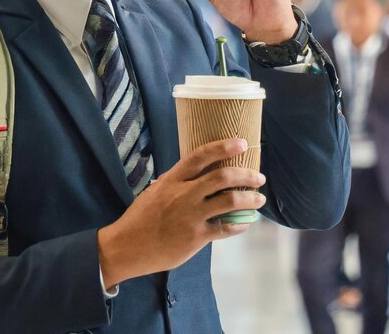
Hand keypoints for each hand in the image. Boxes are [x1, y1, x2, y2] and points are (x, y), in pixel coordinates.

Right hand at [97, 138, 265, 287]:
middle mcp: (184, 194)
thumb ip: (177, 182)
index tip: (242, 143)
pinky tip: (244, 223)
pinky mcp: (196, 237)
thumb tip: (199, 174)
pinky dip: (239, 225)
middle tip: (259, 177)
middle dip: (246, 175)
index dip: (223, 147)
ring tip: (259, 199)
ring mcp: (191, 215)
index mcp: (173, 179)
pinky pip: (225, 228)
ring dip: (250, 199)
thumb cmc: (141, 217)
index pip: (200, 156)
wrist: (129, 246)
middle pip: (222, 177)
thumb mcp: (156, 190)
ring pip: (230, 201)